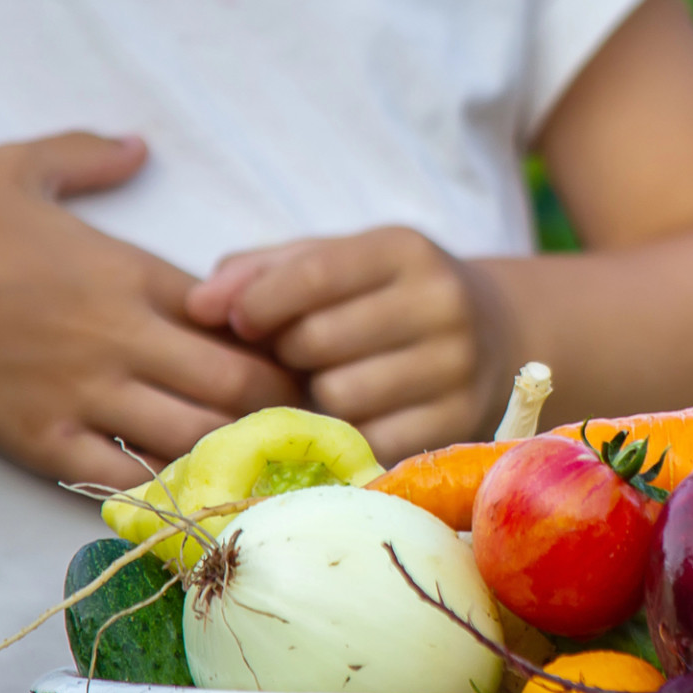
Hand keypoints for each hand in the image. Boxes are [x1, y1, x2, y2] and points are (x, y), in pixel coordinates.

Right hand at [0, 133, 300, 488]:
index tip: (289, 346)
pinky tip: (187, 475)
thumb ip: (84, 152)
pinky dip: (166, 479)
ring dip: (231, 443)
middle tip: (293, 411)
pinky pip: (129, 474)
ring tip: (252, 447)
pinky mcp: (50, 442)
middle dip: (275, 399)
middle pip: (235, 381)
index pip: (238, 312)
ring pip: (194, 433)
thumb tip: (140, 146)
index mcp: (131, 275)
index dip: (274, 334)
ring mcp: (87, 395)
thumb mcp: (18, 169)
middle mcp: (121, 338)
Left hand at [185, 227, 518, 459]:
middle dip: (288, 354)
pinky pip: (370, 441)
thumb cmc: (386, 295)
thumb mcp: (336, 261)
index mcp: (404, 250)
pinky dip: (346, 435)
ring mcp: (457, 365)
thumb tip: (199, 306)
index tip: (243, 322)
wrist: (494, 331)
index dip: (258, 305)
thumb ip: (261, 272)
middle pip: (317, 342)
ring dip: (314, 399)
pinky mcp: (458, 420)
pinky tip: (351, 417)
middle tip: (296, 357)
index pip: (311, 276)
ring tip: (325, 384)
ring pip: (340, 396)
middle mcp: (441, 302)